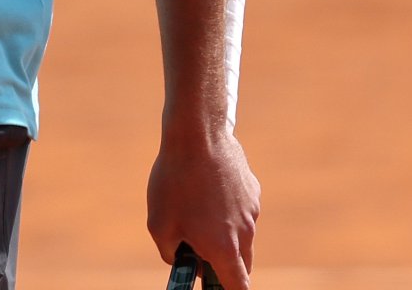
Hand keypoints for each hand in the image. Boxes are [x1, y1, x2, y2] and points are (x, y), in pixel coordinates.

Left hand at [148, 127, 259, 287]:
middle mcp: (245, 232)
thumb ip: (171, 252)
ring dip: (223, 233)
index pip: (238, 286)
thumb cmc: (174, 182)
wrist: (197, 136)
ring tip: (194, 208)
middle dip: (223, 264)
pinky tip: (205, 187)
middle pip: (242, 263)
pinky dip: (226, 208)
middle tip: (197, 252)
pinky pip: (241, 209)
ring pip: (241, 234)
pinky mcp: (253, 191)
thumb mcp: (159, 224)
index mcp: (224, 247)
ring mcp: (252, 211)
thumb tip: (181, 261)